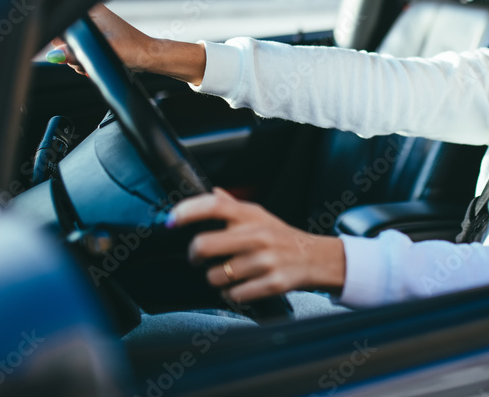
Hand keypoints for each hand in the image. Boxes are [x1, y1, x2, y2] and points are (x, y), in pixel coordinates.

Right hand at [48, 3, 205, 84]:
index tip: (71, 51)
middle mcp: (91, 18)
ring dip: (79, 59)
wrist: (148, 56)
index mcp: (92, 11)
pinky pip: (82, 51)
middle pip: (65, 37)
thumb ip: (77, 53)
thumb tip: (56, 55)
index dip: (63, 40)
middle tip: (84, 60)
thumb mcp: (101, 51)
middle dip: (72, 53)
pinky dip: (85, 60)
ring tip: (93, 63)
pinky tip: (95, 65)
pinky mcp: (97, 40)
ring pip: (73, 47)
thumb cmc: (132, 49)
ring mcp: (94, 29)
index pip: (63, 23)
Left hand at [171, 188, 345, 302]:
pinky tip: (243, 286)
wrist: (317, 258)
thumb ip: (232, 206)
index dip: (187, 211)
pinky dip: (233, 295)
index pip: (214, 205)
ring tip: (230, 274)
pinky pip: (234, 295)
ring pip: (215, 276)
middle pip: (204, 245)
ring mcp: (265, 260)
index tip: (171, 220)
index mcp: (251, 215)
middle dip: (194, 256)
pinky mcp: (272, 284)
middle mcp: (257, 235)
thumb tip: (210, 193)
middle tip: (198, 258)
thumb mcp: (260, 216)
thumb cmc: (283, 237)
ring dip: (216, 279)